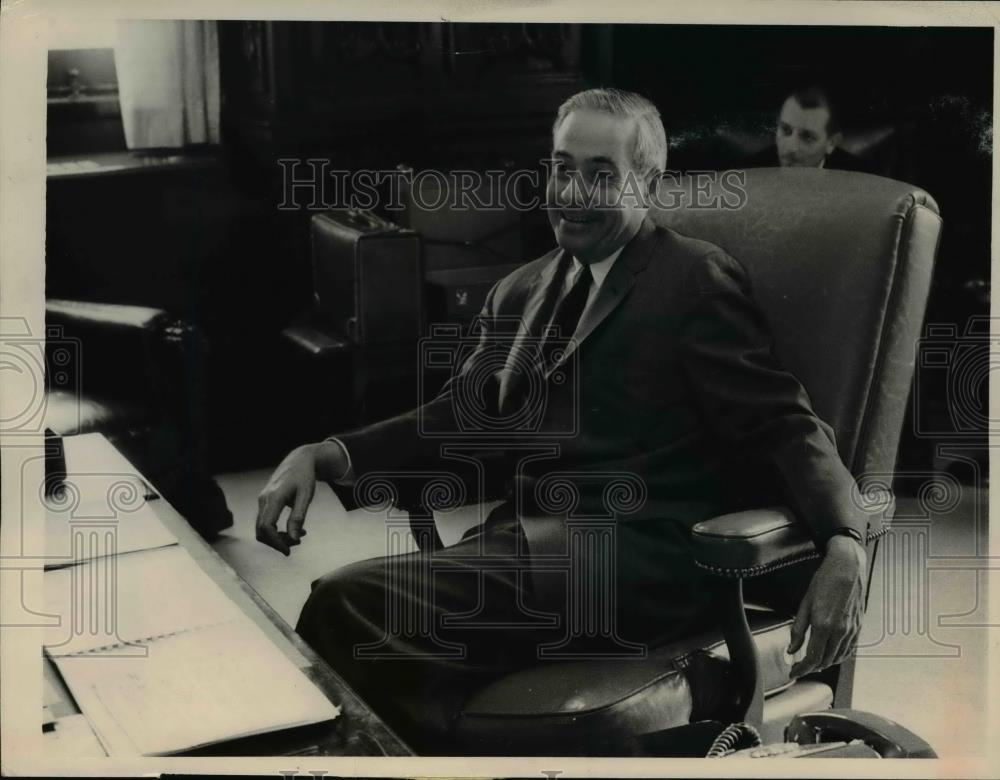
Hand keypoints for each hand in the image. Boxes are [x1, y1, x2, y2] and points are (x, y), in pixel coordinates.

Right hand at [255, 441, 346, 554]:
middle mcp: (263, 499)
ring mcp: (262, 500)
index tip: (288, 550)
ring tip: (298, 536)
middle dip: (277, 541)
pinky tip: (294, 529)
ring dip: (277, 537)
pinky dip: (276, 530)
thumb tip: (294, 539)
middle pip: (261, 531)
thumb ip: (298, 517)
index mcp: (273, 497)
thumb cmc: (305, 476)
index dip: (275, 542)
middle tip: (297, 543)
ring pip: (262, 528)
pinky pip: (265, 521)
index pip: (266, 527)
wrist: (299, 460)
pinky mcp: (265, 501)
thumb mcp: (306, 496)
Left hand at [788, 535, 866, 677]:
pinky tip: (831, 654)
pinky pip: (849, 649)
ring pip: (838, 657)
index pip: (813, 658)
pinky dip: (839, 656)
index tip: (793, 672)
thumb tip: (791, 648)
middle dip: (811, 667)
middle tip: (800, 667)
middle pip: (826, 661)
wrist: (848, 567)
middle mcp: (840, 631)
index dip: (802, 669)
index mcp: (824, 625)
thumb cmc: (825, 580)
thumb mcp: (805, 603)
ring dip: (825, 663)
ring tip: (812, 662)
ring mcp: (852, 630)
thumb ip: (798, 629)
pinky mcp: (859, 626)